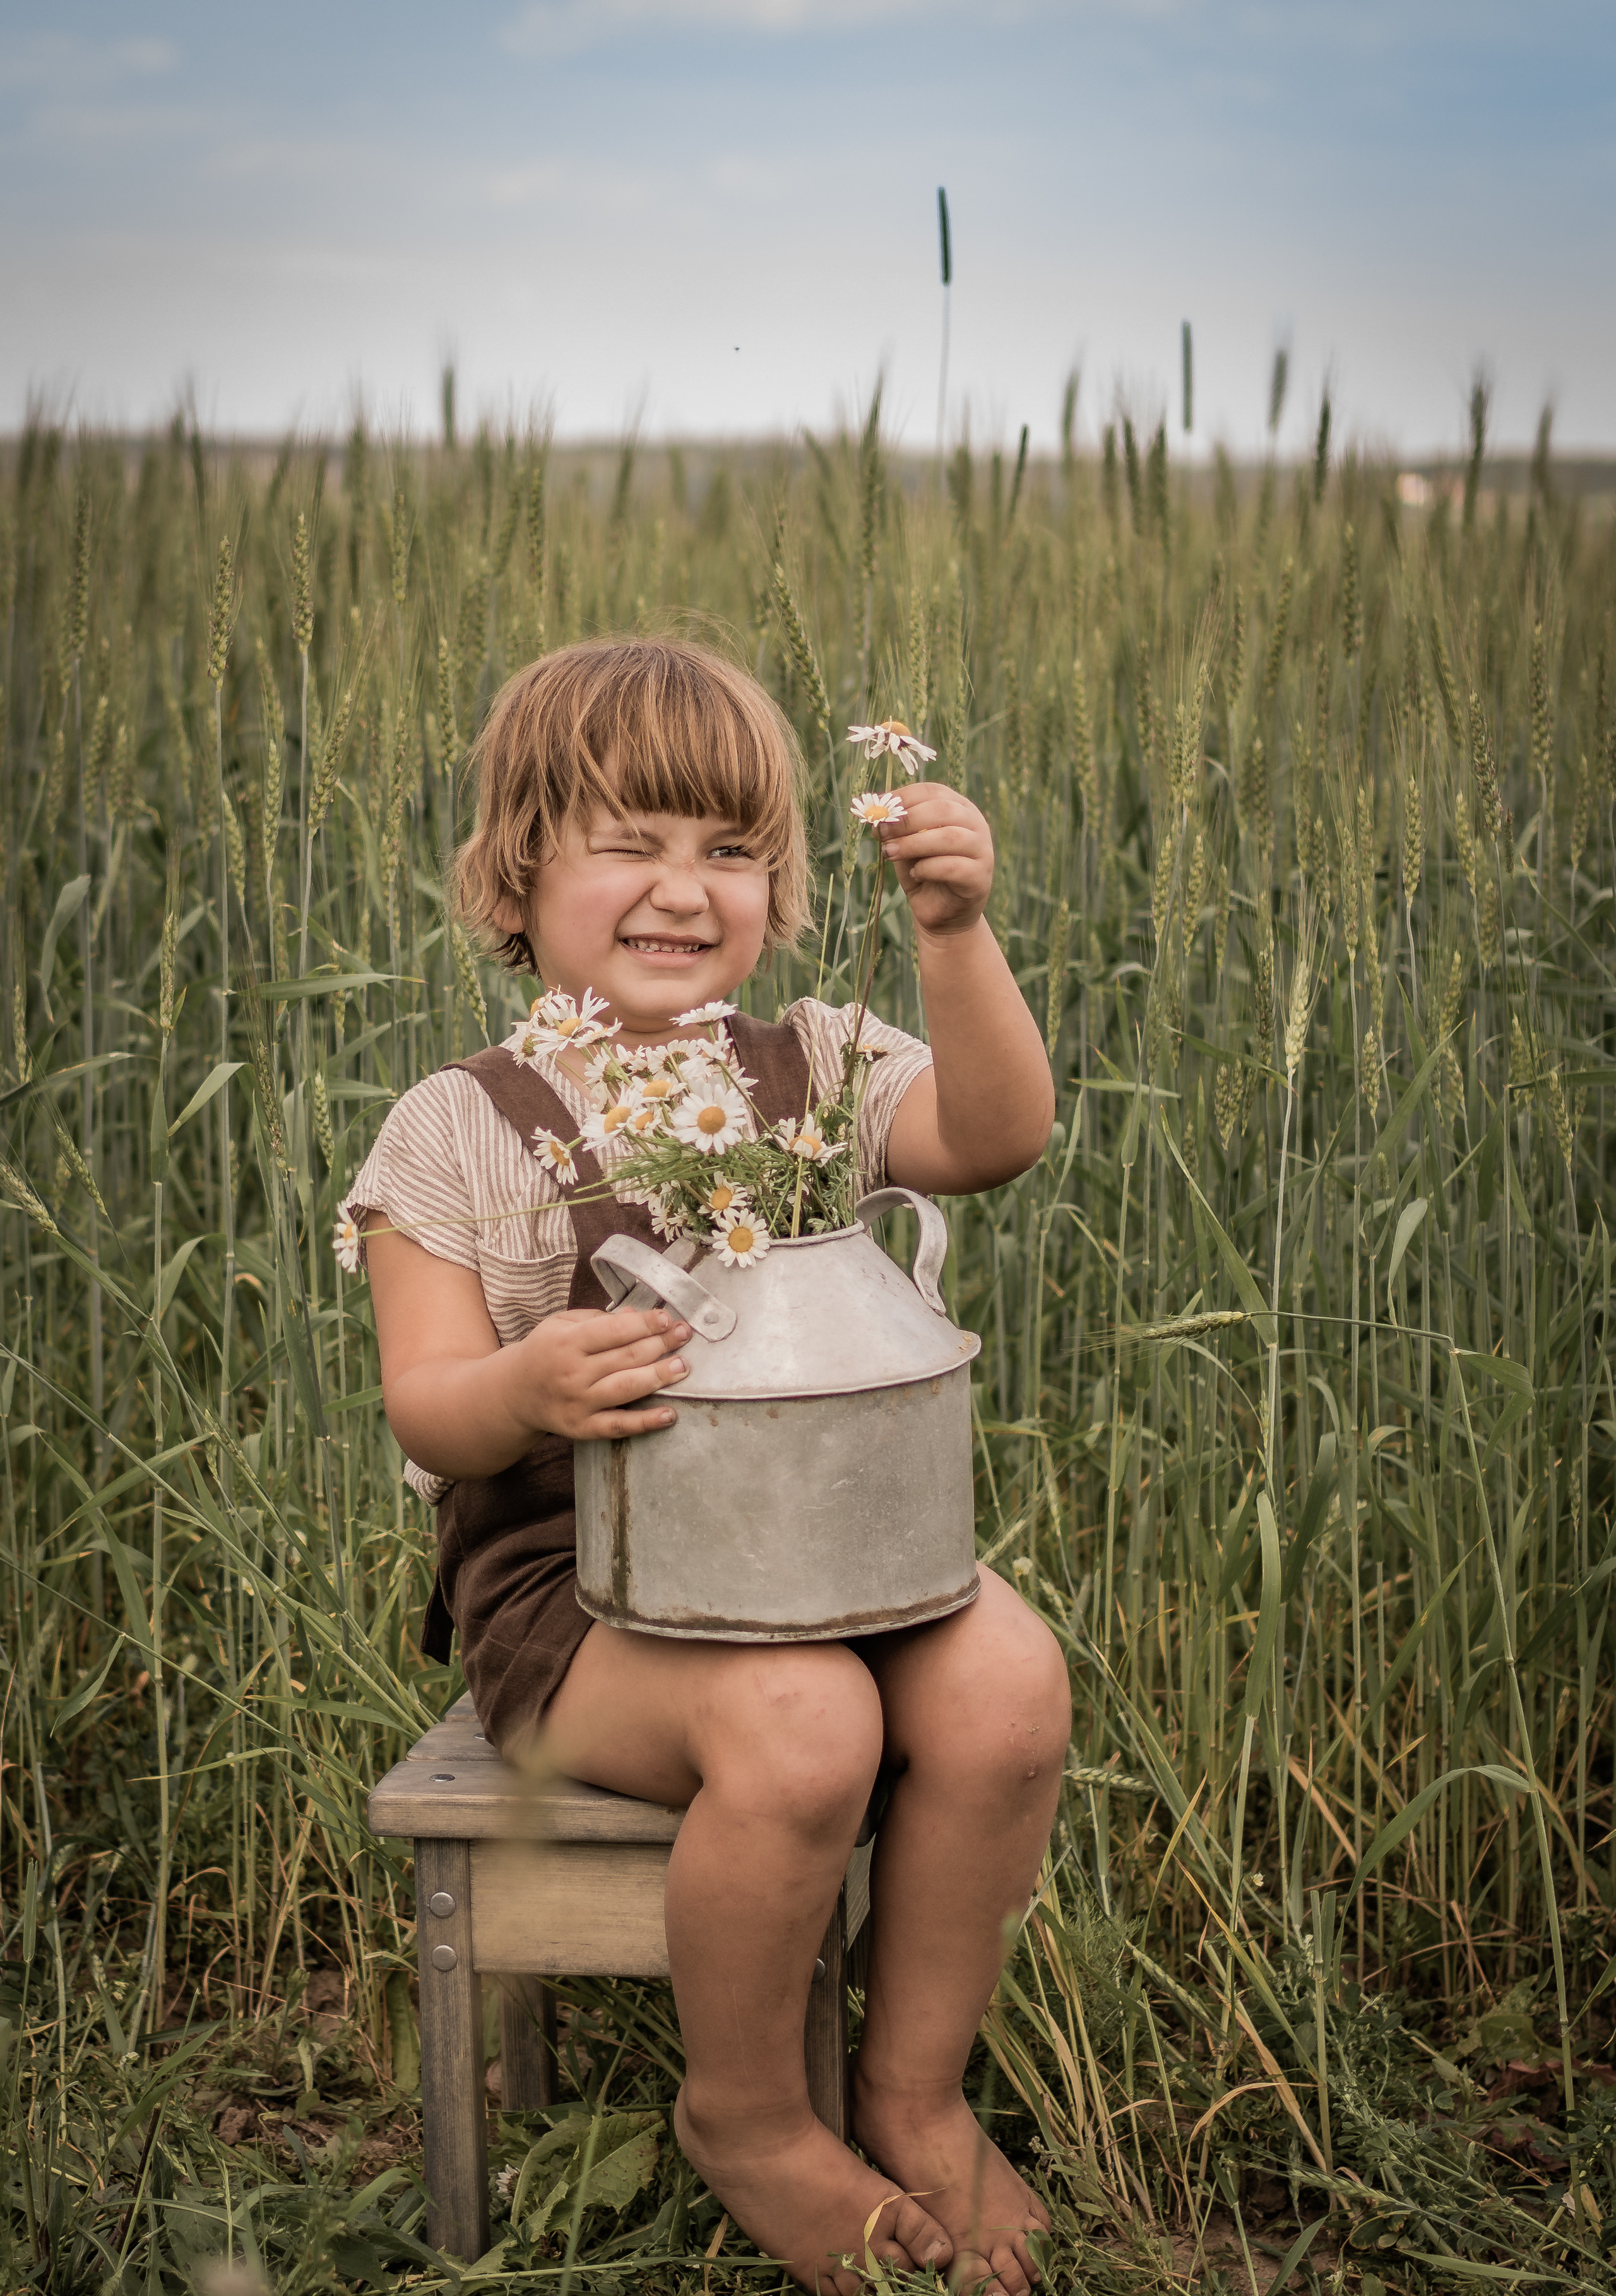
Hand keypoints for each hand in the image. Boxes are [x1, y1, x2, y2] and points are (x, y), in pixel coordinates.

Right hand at [513, 1306, 691, 1440]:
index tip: (667, 1318)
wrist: (515, 1393)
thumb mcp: (561, 1324)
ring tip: (683, 1367)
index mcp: (567, 1342)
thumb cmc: (546, 1351)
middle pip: (625, 1358)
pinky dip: (645, 1423)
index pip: (614, 1331)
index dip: (645, 1324)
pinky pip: (618, 1426)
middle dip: (660, 1345)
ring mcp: (578, 1403)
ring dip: (658, 1377)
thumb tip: (637, 1316)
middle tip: (685, 1336)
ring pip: (625, 1389)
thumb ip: (598, 1319)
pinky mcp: (582, 1428)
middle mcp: (572, 1373)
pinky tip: (670, 1415)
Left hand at [876, 782, 993, 937]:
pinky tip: (915, 874)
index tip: (878, 809)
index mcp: (958, 808)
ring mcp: (982, 850)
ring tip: (890, 853)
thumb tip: (875, 816)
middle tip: (881, 832)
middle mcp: (975, 824)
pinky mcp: (980, 877)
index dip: (903, 797)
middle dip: (906, 820)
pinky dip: (927, 868)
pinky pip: (952, 867)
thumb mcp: (905, 846)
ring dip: (913, 844)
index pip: (933, 791)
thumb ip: (896, 830)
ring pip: (949, 837)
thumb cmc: (924, 872)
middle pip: (943, 810)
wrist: (943, 913)